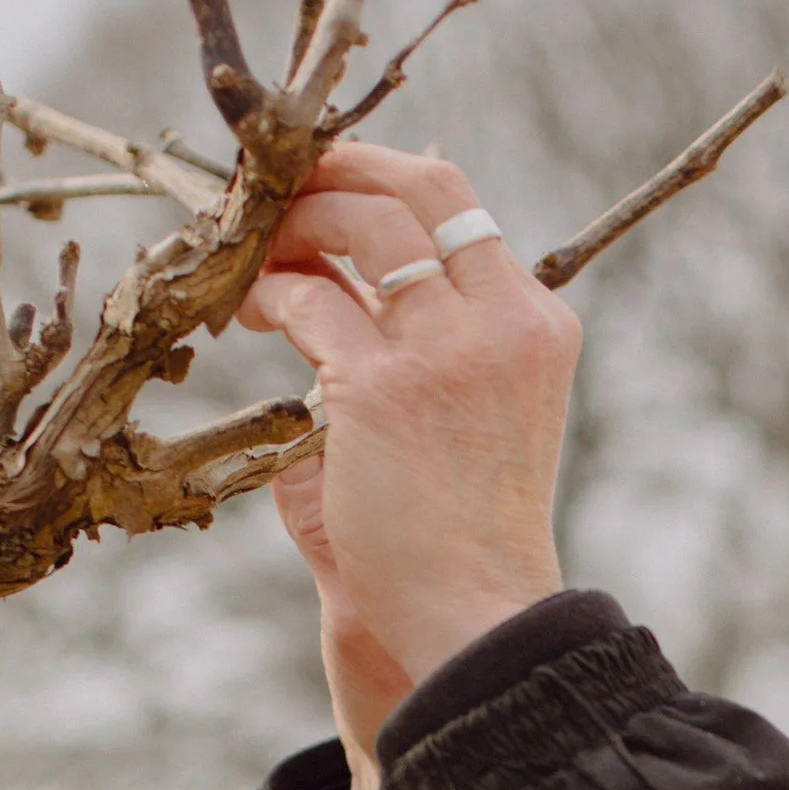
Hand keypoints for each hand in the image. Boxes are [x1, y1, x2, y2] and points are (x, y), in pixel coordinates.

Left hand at [241, 143, 582, 789]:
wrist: (475, 616)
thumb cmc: (467, 531)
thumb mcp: (478, 410)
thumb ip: (434, 335)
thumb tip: (345, 267)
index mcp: (536, 325)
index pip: (459, 204)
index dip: (381, 173)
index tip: (327, 183)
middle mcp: (503, 323)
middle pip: (415, 186)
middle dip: (333, 173)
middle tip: (275, 197)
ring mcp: (448, 353)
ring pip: (359, 224)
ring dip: (293, 225)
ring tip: (256, 262)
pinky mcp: (385, 391)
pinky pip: (309, 300)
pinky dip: (270, 294)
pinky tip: (251, 315)